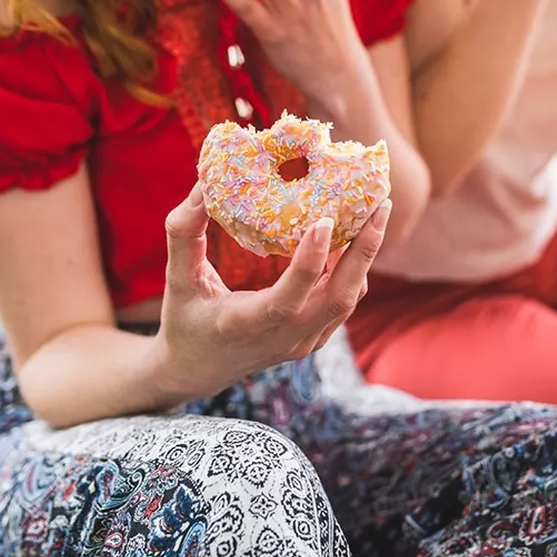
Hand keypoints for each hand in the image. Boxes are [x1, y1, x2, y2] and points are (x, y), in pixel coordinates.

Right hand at [154, 184, 391, 398]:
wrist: (198, 370)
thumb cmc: (185, 320)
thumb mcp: (177, 279)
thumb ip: (184, 234)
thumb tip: (202, 187)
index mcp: (245, 326)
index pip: (286, 300)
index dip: (309, 263)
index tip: (324, 221)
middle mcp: (284, 338)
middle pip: (338, 299)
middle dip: (364, 251)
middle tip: (379, 204)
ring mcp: (304, 342)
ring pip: (348, 299)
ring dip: (365, 256)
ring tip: (374, 211)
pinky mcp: (314, 338)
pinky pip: (343, 302)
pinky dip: (354, 269)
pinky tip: (352, 235)